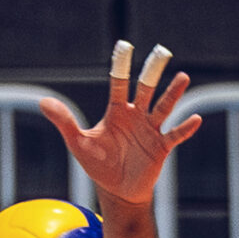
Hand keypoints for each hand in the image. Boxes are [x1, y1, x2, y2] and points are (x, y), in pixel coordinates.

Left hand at [40, 41, 201, 207]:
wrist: (118, 191)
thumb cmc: (98, 165)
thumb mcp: (78, 143)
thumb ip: (65, 122)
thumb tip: (43, 102)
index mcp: (116, 111)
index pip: (118, 83)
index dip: (121, 66)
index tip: (125, 46)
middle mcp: (136, 115)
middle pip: (145, 88)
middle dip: (153, 71)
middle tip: (162, 52)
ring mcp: (151, 130)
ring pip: (163, 107)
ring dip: (173, 94)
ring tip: (183, 77)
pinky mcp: (162, 147)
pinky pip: (175, 135)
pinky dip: (185, 128)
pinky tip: (195, 119)